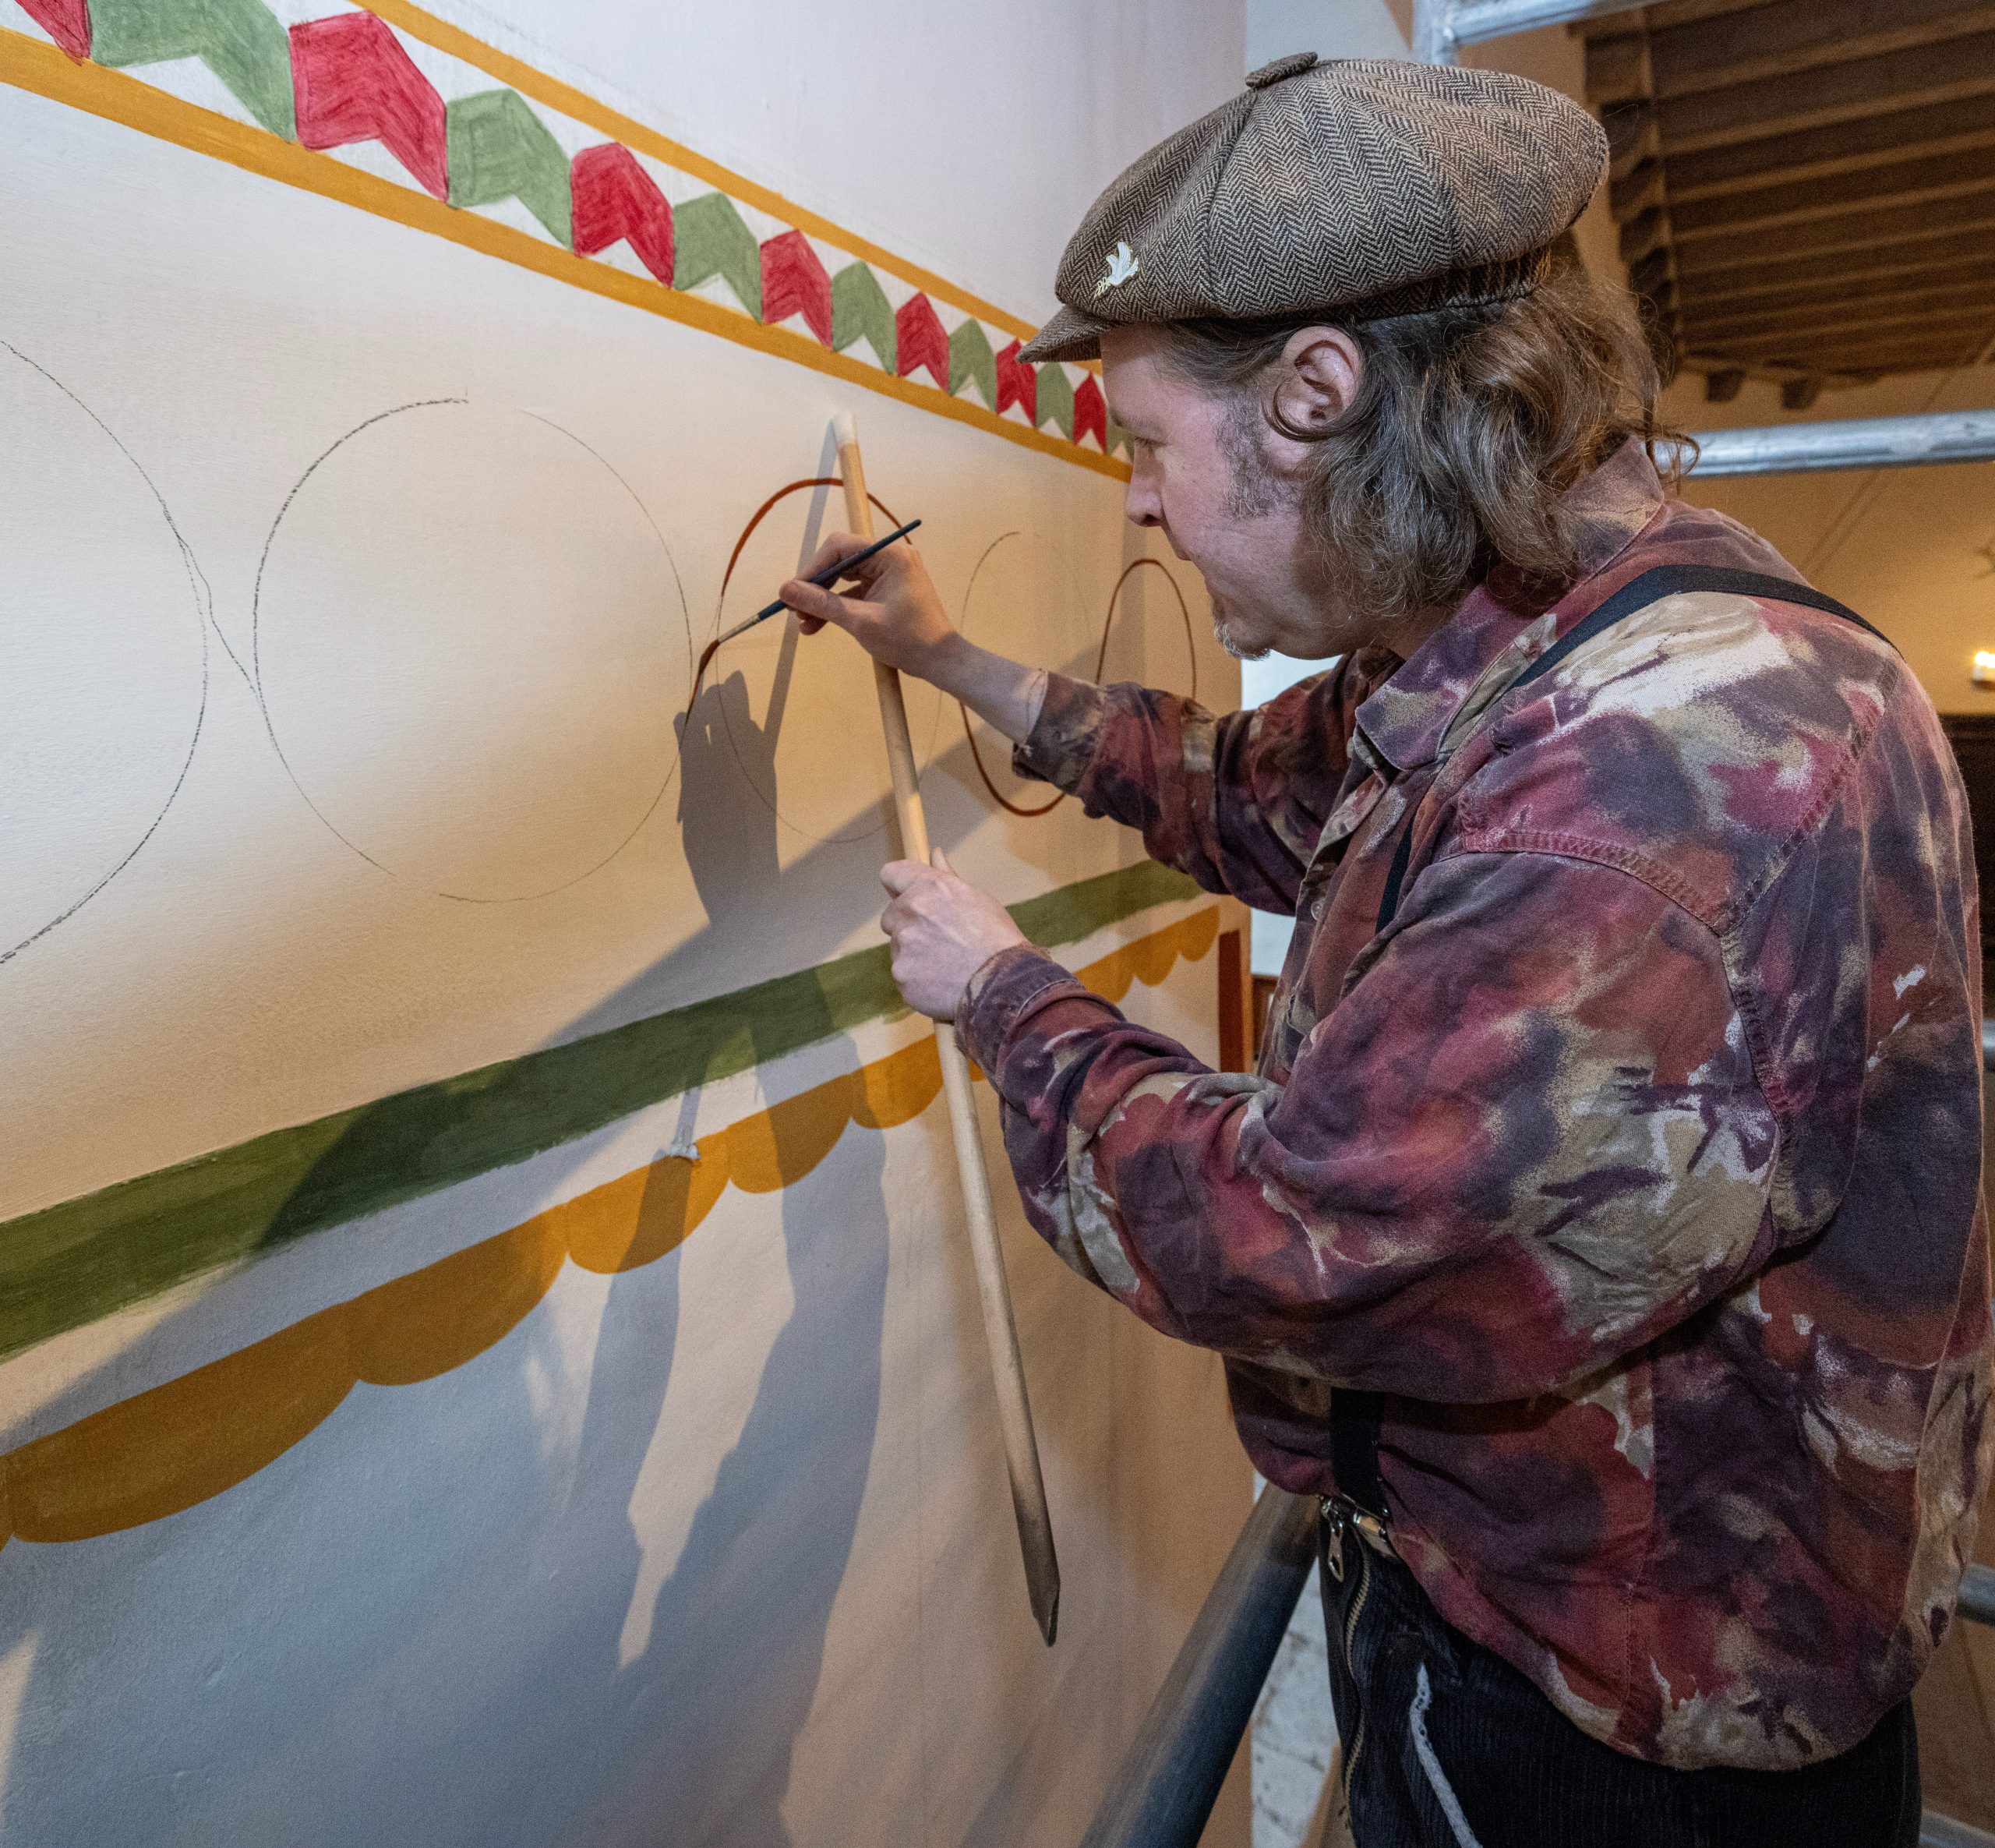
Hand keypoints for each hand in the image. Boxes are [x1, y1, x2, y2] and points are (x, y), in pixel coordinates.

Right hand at [781, 530, 957, 678]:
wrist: (940, 661)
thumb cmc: (908, 641)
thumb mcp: (860, 622)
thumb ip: (821, 603)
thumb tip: (785, 590)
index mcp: (890, 555)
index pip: (839, 547)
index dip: (812, 568)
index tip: (792, 592)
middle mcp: (890, 557)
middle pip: (840, 561)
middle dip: (815, 586)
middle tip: (793, 608)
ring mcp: (889, 573)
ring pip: (844, 579)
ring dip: (823, 600)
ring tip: (803, 623)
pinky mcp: (887, 589)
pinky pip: (854, 592)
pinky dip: (837, 607)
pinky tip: (817, 625)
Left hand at [880, 850, 1028, 1020]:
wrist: (1005, 984)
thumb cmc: (997, 940)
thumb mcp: (977, 900)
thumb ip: (947, 878)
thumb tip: (935, 853)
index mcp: (930, 887)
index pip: (892, 874)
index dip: (898, 886)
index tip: (906, 895)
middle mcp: (911, 911)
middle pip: (891, 916)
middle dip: (908, 926)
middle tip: (939, 940)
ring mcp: (903, 945)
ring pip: (898, 947)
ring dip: (914, 954)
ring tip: (947, 965)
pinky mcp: (901, 974)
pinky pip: (903, 974)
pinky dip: (917, 979)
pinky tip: (942, 982)